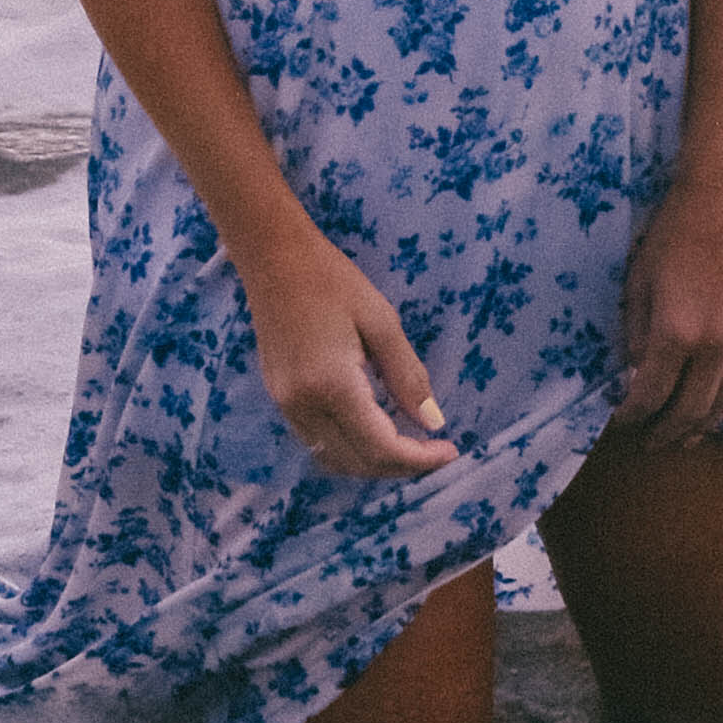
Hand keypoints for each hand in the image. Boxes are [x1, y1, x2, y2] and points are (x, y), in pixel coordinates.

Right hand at [246, 236, 456, 478]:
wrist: (273, 257)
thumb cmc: (333, 280)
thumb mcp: (382, 321)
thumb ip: (408, 376)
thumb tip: (433, 423)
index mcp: (332, 385)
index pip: (381, 447)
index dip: (419, 459)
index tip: (450, 451)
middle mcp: (303, 406)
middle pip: (358, 462)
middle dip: (400, 466)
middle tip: (435, 450)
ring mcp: (286, 406)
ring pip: (335, 459)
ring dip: (374, 462)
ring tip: (408, 444)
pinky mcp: (279, 399)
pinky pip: (318, 442)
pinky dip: (350, 447)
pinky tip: (373, 428)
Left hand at [616, 163, 722, 446]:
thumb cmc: (672, 234)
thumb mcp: (639, 282)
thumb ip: (638, 335)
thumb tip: (639, 374)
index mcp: (676, 332)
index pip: (651, 393)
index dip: (632, 415)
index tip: (620, 422)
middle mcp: (716, 342)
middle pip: (692, 408)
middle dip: (668, 431)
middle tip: (651, 441)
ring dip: (707, 424)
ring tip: (689, 437)